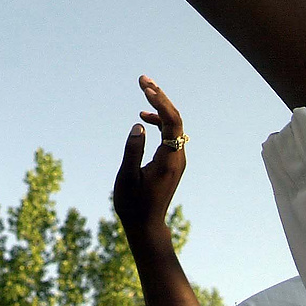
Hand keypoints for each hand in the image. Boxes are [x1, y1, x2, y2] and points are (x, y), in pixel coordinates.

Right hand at [114, 75, 186, 236]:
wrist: (146, 226)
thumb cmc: (133, 204)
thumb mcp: (127, 178)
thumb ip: (132, 151)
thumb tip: (138, 125)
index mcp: (169, 159)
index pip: (171, 122)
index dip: (160, 102)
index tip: (144, 87)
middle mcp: (178, 157)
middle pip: (175, 119)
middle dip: (160, 97)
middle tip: (143, 79)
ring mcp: (176, 159)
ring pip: (173, 125)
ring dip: (159, 107)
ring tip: (144, 90)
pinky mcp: (171, 162)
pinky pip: (169, 135)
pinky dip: (158, 122)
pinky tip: (144, 118)